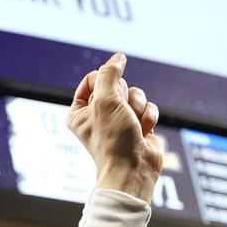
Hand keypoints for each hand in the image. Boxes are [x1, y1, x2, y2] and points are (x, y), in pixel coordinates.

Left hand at [67, 53, 163, 202]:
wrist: (133, 168)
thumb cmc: (113, 139)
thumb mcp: (105, 99)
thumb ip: (110, 73)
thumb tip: (118, 57)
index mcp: (78, 112)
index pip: (93, 78)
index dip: (104, 82)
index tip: (105, 99)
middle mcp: (97, 115)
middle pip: (117, 84)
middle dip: (123, 97)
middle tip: (120, 115)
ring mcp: (119, 121)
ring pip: (135, 94)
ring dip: (138, 107)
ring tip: (132, 126)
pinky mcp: (138, 126)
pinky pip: (148, 107)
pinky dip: (148, 118)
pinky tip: (143, 133)